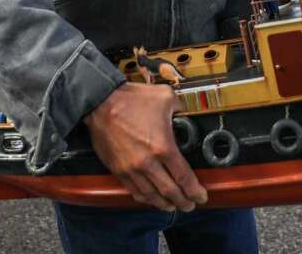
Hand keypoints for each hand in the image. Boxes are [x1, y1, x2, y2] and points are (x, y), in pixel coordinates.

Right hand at [84, 82, 206, 211]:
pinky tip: (152, 198)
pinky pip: (134, 191)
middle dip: (184, 202)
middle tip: (190, 204)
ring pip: (152, 196)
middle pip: (170, 192)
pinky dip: (146, 198)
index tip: (201, 195)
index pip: (184, 178)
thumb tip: (186, 112)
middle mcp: (148, 163)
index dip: (195, 191)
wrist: (100, 103)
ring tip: (173, 205)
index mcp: (163, 147)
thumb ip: (180, 106)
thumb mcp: (165, 96)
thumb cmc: (131, 99)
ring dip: (165, 204)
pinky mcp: (118, 170)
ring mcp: (131, 169)